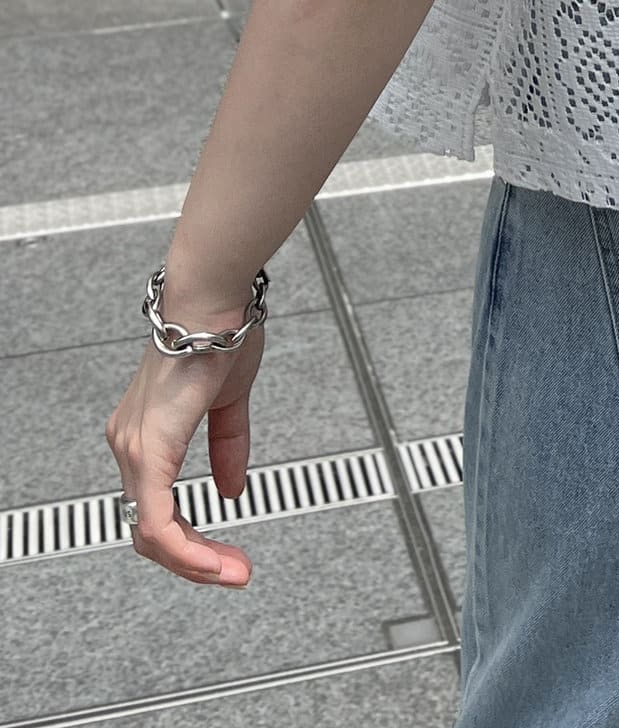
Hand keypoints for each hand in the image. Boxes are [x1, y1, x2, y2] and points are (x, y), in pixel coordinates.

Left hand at [106, 305, 262, 585]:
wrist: (212, 300)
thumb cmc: (219, 332)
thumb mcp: (230, 400)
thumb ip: (228, 447)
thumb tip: (231, 487)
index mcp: (144, 434)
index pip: (156, 508)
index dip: (190, 540)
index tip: (226, 557)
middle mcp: (129, 444)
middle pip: (150, 530)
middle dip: (194, 561)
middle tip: (234, 572)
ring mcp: (133, 448)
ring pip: (150, 533)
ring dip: (193, 561)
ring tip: (231, 572)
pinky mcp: (147, 450)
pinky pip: (158, 519)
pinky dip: (185, 548)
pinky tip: (210, 561)